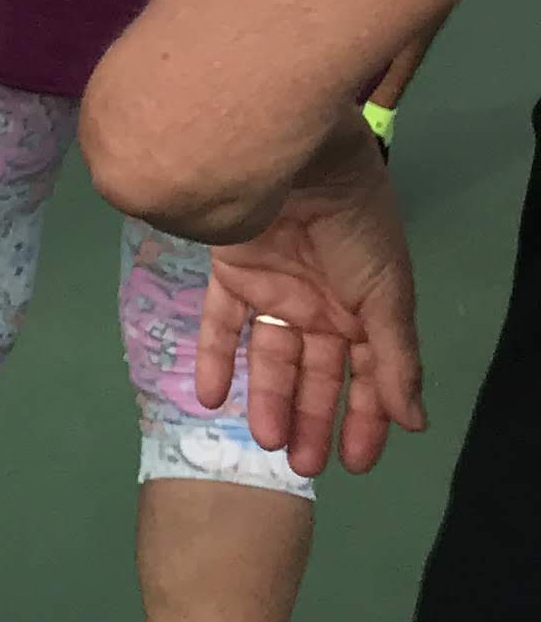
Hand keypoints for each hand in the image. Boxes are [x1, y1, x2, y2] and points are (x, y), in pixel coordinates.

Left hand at [193, 122, 427, 478]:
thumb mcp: (385, 293)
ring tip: (263, 441)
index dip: (364, 419)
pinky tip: (208, 397)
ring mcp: (274, 286)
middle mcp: (320, 302)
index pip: (366, 375)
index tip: (355, 465)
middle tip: (301, 465)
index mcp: (365, 308)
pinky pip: (219, 323)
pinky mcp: (230, 270)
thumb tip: (414, 422)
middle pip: (315, 372)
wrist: (296, 156)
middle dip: (311, 418)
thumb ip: (394, 358)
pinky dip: (213, 358)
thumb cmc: (353, 222)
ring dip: (266, 397)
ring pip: (269, 355)